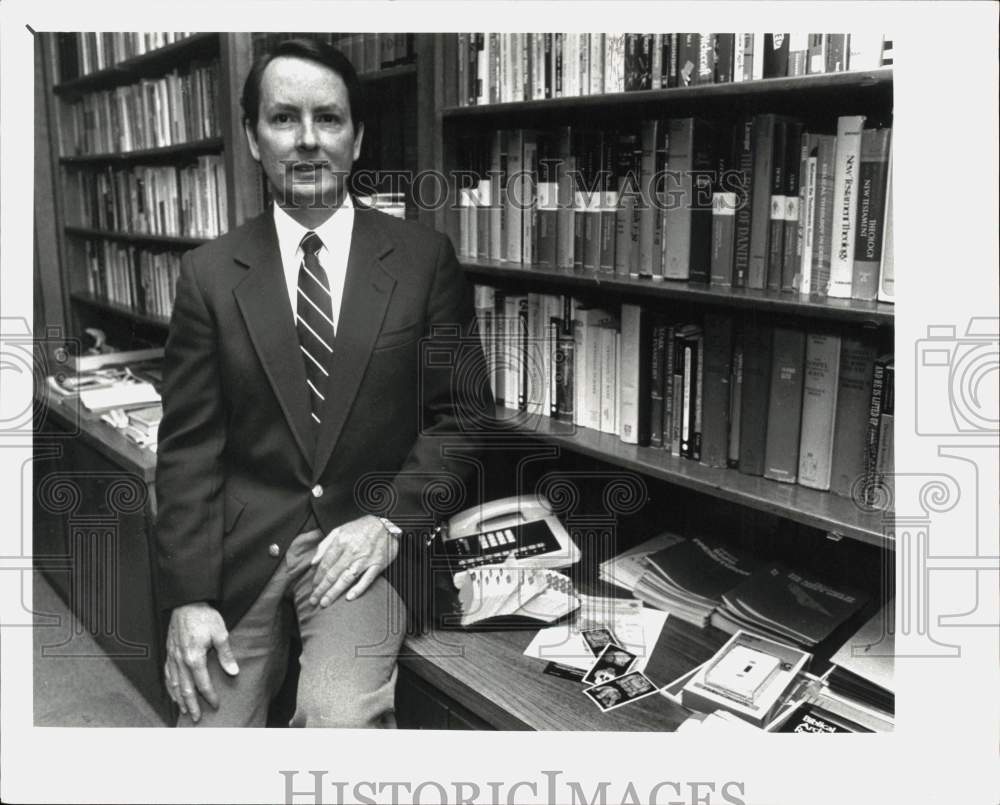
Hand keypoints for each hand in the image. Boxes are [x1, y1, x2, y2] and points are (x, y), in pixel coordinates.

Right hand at [164, 602, 238, 721]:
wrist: (187, 603)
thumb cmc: (204, 616)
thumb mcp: (220, 633)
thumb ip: (226, 654)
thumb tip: (233, 671)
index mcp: (194, 657)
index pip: (202, 683)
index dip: (209, 696)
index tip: (216, 704)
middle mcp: (181, 661)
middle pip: (185, 689)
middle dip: (191, 705)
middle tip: (196, 718)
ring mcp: (172, 658)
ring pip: (174, 684)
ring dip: (179, 699)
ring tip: (185, 710)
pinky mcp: (169, 653)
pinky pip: (167, 674)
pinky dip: (170, 687)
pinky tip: (173, 693)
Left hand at [308, 515, 399, 606]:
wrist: (386, 524)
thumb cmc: (362, 527)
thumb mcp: (339, 530)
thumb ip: (325, 545)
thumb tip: (313, 561)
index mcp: (341, 541)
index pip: (325, 564)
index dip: (317, 577)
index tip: (313, 587)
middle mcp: (352, 551)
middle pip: (333, 574)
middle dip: (321, 589)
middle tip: (313, 601)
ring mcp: (365, 559)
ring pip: (346, 579)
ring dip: (334, 592)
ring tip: (325, 603)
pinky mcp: (378, 565)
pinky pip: (367, 579)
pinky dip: (358, 589)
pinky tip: (349, 598)